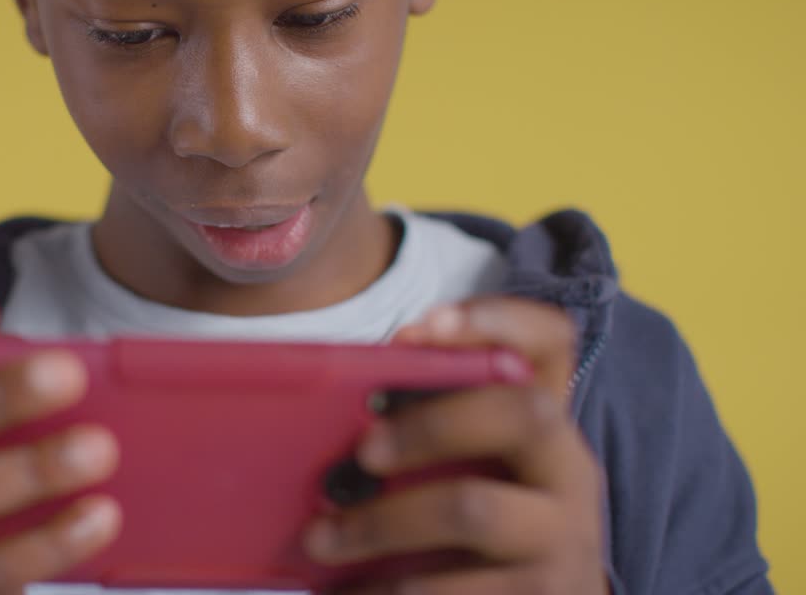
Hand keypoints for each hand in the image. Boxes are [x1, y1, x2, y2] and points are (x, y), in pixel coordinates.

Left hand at [304, 297, 607, 593]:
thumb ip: (428, 424)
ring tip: (319, 539)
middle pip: (522, 414)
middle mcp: (568, 470)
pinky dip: (385, 591)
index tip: (416, 328)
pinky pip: (454, 590)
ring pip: (472, 509)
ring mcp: (563, 539)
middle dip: (430, 424)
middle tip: (361, 451)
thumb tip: (339, 406)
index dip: (495, 320)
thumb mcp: (470, 467)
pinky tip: (346, 594)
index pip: (551, 340)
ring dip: (381, 522)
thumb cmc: (481, 524)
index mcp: (546, 420)